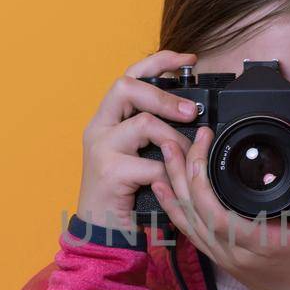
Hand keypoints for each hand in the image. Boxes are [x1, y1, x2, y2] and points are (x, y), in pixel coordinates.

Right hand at [74, 50, 198, 232]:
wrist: (100, 229)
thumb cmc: (123, 192)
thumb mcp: (136, 153)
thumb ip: (152, 132)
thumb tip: (189, 112)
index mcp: (106, 119)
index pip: (128, 75)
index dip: (158, 62)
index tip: (188, 60)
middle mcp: (98, 128)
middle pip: (126, 87)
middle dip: (165, 96)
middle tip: (191, 112)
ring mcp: (100, 149)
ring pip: (143, 124)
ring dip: (174, 139)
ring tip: (185, 157)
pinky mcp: (109, 173)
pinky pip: (151, 164)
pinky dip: (169, 173)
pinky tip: (172, 183)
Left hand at [151, 125, 289, 289]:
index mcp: (256, 243)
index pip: (215, 213)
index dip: (201, 181)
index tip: (203, 148)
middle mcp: (232, 252)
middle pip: (193, 211)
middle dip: (182, 172)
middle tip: (177, 141)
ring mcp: (222, 256)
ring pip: (186, 220)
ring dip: (172, 186)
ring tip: (165, 155)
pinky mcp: (219, 257)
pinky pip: (189, 232)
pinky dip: (173, 209)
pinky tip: (163, 189)